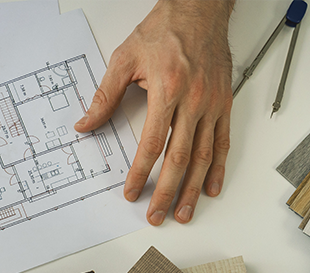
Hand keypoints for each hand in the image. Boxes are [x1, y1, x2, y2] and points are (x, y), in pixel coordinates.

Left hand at [74, 0, 233, 224]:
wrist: (199, 9)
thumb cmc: (164, 31)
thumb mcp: (125, 58)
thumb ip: (105, 96)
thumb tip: (85, 123)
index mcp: (168, 89)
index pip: (153, 142)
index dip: (141, 172)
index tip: (131, 192)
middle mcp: (194, 99)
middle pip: (179, 158)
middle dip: (166, 192)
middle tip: (156, 215)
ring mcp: (212, 104)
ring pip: (203, 156)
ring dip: (192, 189)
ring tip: (182, 213)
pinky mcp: (224, 104)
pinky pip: (222, 142)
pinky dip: (217, 169)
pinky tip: (210, 188)